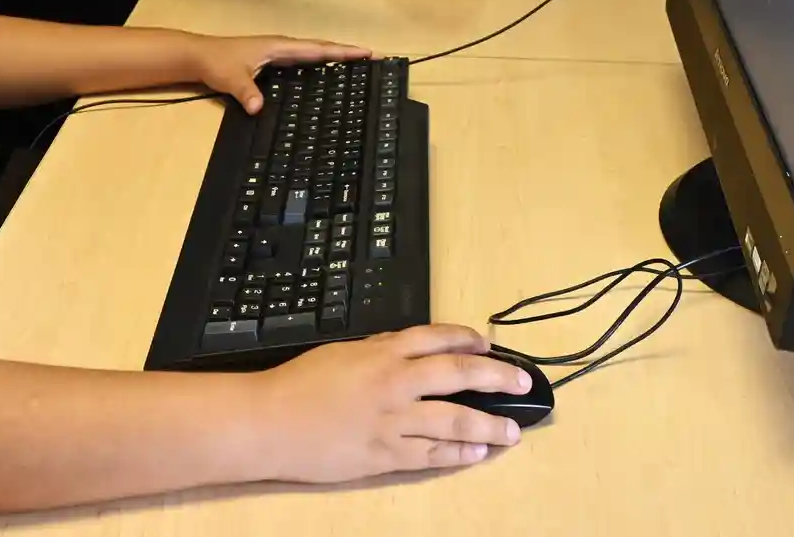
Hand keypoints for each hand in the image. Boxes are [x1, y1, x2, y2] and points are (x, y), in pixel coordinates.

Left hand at [187, 35, 369, 113]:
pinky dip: (318, 64)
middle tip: (371, 58)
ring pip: (313, 54)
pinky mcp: (272, 61)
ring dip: (333, 58)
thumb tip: (258, 108)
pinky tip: (324, 75)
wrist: (199, 56)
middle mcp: (283, 47)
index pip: (317, 49)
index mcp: (280, 47)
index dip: (342, 51)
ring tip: (356, 66)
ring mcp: (278, 53)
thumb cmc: (217, 62)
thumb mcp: (231, 78)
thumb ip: (246, 92)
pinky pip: (303, 61)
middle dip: (345, 53)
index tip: (366, 52)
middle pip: (321, 49)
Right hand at [251, 325, 528, 482]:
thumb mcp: (342, 352)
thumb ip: (379, 349)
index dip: (470, 339)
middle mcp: (395, 383)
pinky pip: (430, 455)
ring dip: (489, 425)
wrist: (269, 422)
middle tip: (523, 383)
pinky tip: (477, 453)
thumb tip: (409, 347)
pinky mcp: (384, 456)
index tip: (490, 345)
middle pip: (459, 375)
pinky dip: (457, 454)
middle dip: (497, 378)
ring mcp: (392, 422)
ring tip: (513, 430)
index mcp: (383, 352)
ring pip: (454, 421)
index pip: (439, 338)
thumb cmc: (300, 384)